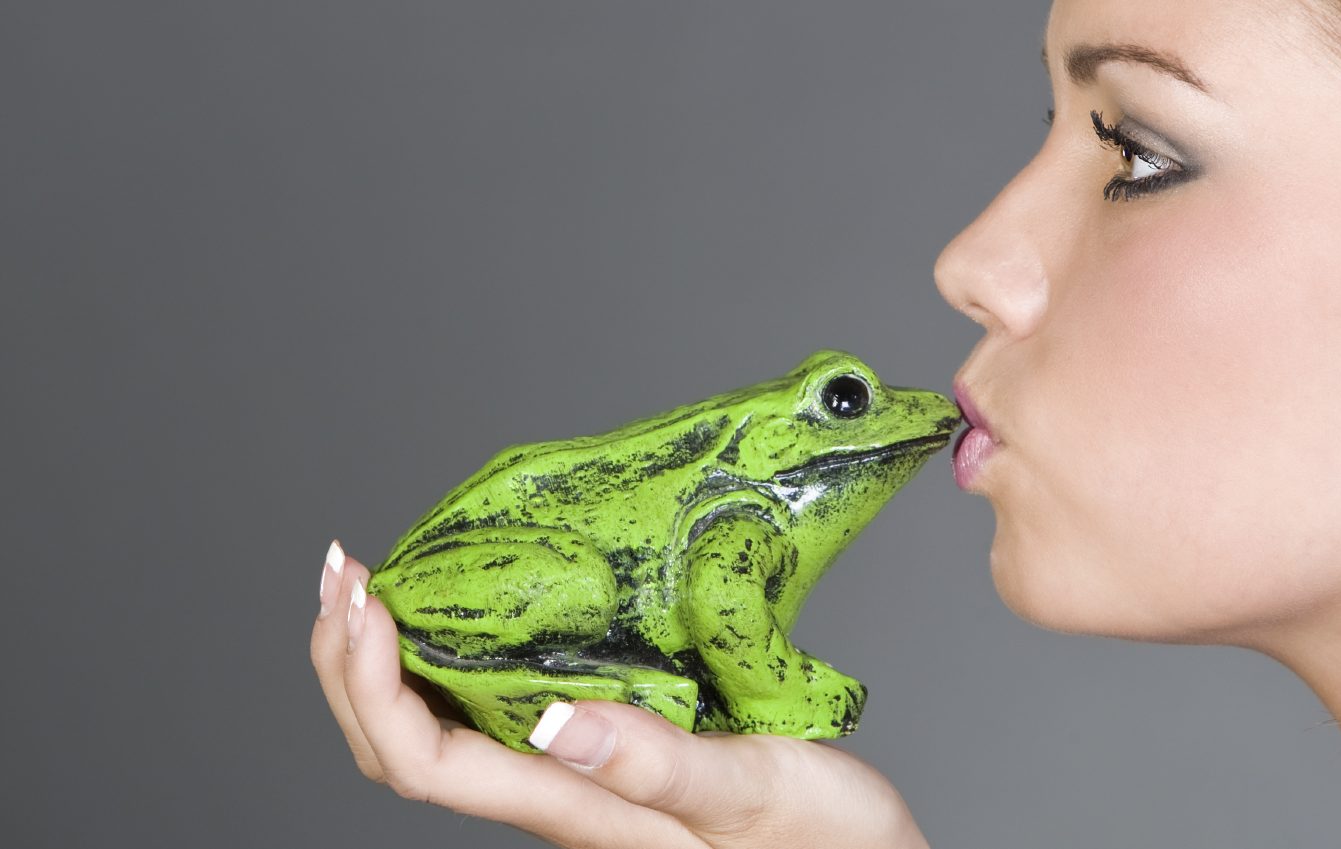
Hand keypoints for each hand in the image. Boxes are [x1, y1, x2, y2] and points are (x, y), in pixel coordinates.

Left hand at [310, 541, 928, 848]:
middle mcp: (561, 801)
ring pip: (444, 736)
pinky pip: (500, 718)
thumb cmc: (825, 842)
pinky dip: (461, 660)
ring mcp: (580, 785)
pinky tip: (482, 619)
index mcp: (579, 811)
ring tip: (380, 588)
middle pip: (408, 751)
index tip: (364, 597)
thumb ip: (657, 766)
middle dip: (350, 664)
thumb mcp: (752, 791)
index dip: (370, 684)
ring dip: (392, 661)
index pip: (426, 761)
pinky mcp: (611, 765)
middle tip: (345, 570)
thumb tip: (556, 720)